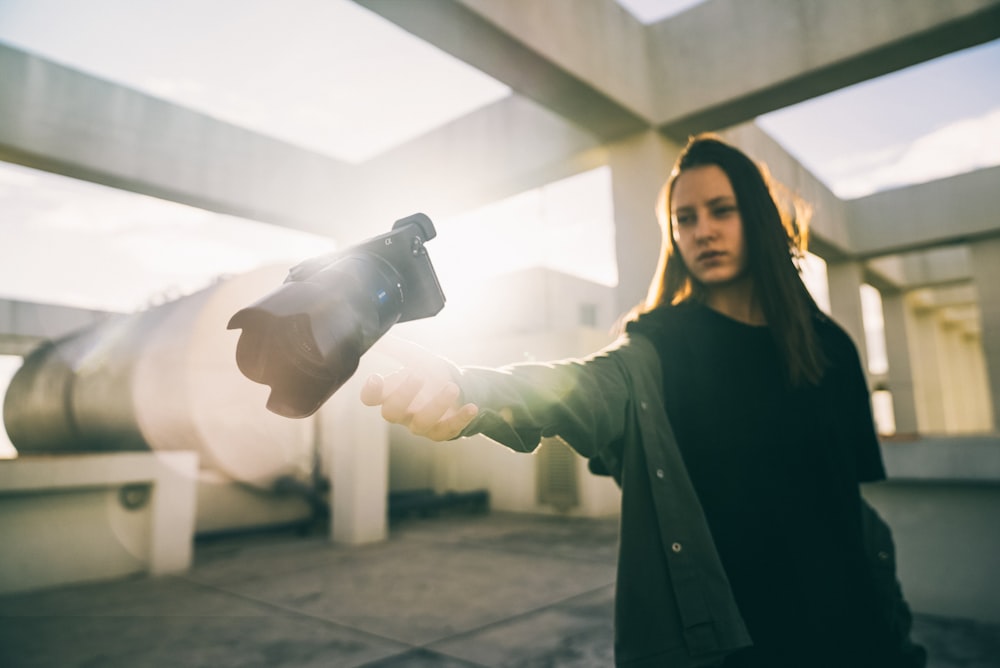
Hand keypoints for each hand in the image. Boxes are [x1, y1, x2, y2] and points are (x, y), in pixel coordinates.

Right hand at [359, 340, 478, 440]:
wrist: (461, 389)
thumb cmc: (431, 373)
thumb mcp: (414, 357)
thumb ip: (395, 347)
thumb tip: (376, 332)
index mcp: (391, 394)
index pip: (371, 398)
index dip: (370, 392)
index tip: (376, 379)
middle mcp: (403, 412)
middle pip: (391, 413)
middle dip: (403, 395)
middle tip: (418, 375)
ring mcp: (421, 425)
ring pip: (421, 423)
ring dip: (437, 404)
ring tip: (452, 387)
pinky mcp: (442, 432)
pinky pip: (449, 430)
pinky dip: (461, 419)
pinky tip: (472, 407)